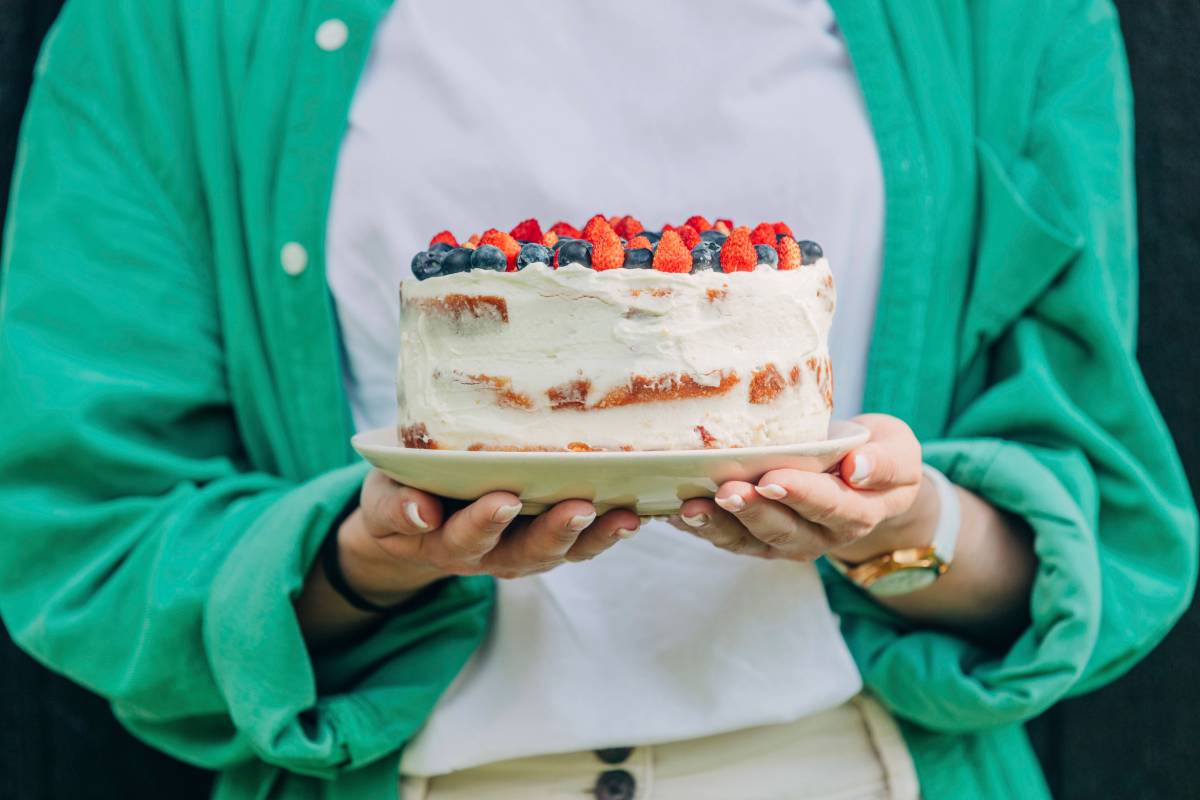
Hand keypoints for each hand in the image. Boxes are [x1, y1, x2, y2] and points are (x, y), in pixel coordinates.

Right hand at [338, 470, 640, 606]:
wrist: (413, 518)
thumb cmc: (399, 497)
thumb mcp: (381, 500)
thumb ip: (394, 508)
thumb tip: (418, 512)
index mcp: (444, 542)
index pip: (464, 536)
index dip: (484, 522)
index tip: (502, 499)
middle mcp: (489, 555)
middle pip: (525, 553)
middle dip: (554, 532)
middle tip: (580, 508)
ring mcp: (520, 551)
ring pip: (561, 552)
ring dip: (594, 537)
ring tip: (625, 517)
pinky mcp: (546, 541)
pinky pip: (580, 543)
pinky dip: (608, 532)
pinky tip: (636, 513)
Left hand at [668, 414, 932, 561]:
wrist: (863, 478)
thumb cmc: (878, 458)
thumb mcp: (899, 453)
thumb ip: (886, 464)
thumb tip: (859, 469)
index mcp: (856, 514)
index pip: (829, 507)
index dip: (801, 495)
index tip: (774, 479)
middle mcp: (818, 536)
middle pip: (783, 530)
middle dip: (752, 511)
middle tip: (727, 490)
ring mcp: (783, 542)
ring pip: (748, 542)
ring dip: (717, 525)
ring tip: (691, 507)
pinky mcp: (755, 539)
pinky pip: (725, 537)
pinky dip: (698, 526)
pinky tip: (672, 509)